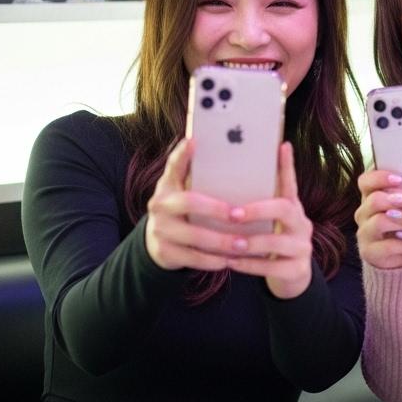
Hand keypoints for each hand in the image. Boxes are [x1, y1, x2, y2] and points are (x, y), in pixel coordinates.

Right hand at [145, 138, 257, 271]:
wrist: (158, 242)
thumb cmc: (185, 210)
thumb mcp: (187, 191)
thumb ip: (202, 179)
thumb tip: (241, 159)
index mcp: (168, 184)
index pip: (174, 165)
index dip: (182, 154)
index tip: (194, 141)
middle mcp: (160, 203)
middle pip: (189, 203)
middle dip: (216, 209)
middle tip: (239, 215)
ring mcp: (159, 228)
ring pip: (194, 235)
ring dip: (221, 241)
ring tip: (243, 244)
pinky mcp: (164, 251)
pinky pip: (192, 257)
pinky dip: (212, 260)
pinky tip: (229, 260)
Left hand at [227, 142, 314, 298]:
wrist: (291, 276)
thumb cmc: (270, 242)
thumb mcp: (267, 222)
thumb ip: (256, 205)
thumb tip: (225, 180)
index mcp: (293, 208)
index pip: (290, 183)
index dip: (287, 165)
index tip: (282, 146)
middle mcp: (302, 224)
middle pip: (286, 210)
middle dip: (258, 211)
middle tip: (233, 214)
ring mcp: (303, 247)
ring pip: (278, 242)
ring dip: (251, 242)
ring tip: (231, 243)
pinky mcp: (298, 269)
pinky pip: (274, 267)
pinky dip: (250, 265)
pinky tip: (232, 262)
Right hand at [355, 169, 401, 269]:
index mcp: (369, 197)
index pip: (365, 181)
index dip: (380, 177)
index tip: (400, 178)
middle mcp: (363, 213)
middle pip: (374, 200)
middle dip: (400, 199)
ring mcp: (364, 233)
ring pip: (380, 221)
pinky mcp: (368, 252)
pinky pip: (388, 245)